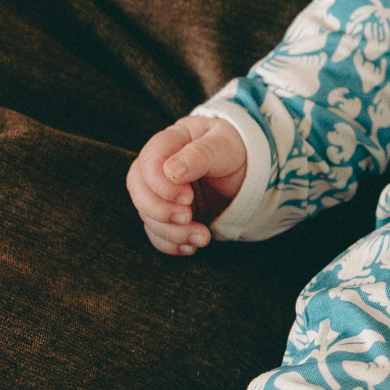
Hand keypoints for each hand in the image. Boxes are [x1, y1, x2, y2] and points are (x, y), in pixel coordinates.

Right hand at [127, 116, 248, 255]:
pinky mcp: (168, 214)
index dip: (160, 185)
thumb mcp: (225, 146)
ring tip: (202, 237)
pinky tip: (191, 247)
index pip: (148, 163)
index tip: (186, 198)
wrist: (250, 170)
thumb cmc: (236, 150)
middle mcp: (159, 167)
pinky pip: (157, 232)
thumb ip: (200, 155)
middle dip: (160, 211)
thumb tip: (171, 172)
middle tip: (188, 218)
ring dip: (171, 232)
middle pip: (139, 190)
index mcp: (171, 142)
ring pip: (148, 215)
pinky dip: (170, 244)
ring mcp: (161, 192)